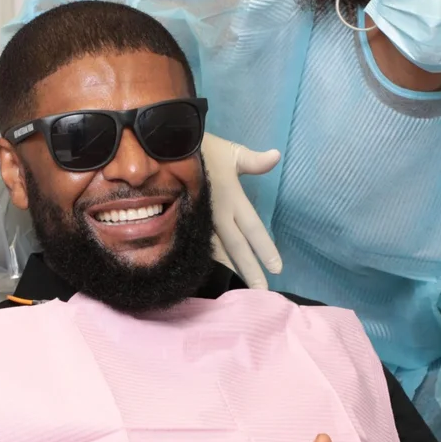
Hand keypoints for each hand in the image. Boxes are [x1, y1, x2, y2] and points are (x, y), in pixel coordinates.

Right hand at [200, 133, 281, 289]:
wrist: (163, 151)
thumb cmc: (202, 149)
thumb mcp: (231, 152)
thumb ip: (254, 161)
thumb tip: (276, 156)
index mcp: (232, 199)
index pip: (253, 229)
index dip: (265, 248)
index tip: (277, 269)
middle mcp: (217, 215)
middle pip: (237, 248)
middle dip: (250, 269)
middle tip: (262, 291)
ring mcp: (200, 221)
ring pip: (218, 251)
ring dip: (230, 269)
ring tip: (240, 288)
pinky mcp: (185, 222)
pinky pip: (199, 245)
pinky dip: (208, 260)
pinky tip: (211, 273)